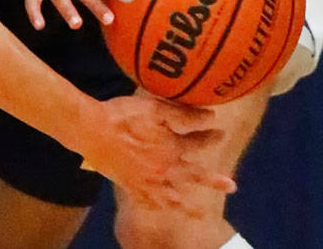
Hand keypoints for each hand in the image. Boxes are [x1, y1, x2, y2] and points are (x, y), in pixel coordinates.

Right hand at [79, 93, 235, 209]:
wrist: (91, 130)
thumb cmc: (123, 116)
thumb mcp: (155, 109)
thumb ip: (184, 115)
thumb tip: (211, 118)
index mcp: (171, 147)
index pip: (197, 143)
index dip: (210, 136)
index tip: (220, 132)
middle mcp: (164, 169)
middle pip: (193, 175)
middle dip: (213, 179)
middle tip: (232, 186)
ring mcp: (147, 181)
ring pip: (173, 197)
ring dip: (190, 205)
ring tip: (201, 214)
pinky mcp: (131, 186)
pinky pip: (149, 202)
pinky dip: (159, 206)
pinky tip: (164, 208)